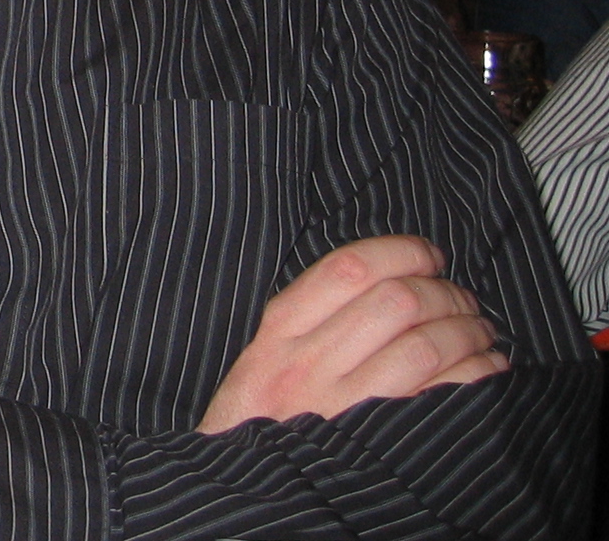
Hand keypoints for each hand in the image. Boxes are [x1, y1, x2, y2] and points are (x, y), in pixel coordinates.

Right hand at [199, 235, 506, 433]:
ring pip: (427, 345)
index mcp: (280, 331)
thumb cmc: (264, 416)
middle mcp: (310, 365)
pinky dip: (481, 372)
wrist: (249, 486)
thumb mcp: (263, 355)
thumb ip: (309, 317)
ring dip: (468, 330)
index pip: (349, 268)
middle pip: (398, 301)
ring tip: (479, 331)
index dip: (402, 252)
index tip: (427, 255)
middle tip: (460, 298)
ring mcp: (349, 407)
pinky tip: (488, 366)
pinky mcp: (383, 443)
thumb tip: (385, 275)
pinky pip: (449, 394)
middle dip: (444, 291)